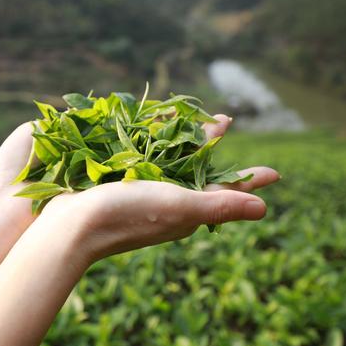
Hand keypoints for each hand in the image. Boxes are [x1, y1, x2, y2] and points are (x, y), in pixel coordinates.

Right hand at [37, 115, 278, 265]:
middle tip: (224, 120)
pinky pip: (141, 159)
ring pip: (168, 162)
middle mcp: (167, 204)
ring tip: (189, 118)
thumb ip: (219, 206)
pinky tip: (146, 129)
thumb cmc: (127, 215)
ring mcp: (141, 195)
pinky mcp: (117, 185)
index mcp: (186, 211)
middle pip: (198, 171)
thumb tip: (264, 208)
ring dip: (180, 139)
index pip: (225, 191)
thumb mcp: (178, 207)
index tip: (275, 172)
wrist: (70, 228)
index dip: (248, 180)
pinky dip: (148, 142)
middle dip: (211, 147)